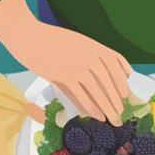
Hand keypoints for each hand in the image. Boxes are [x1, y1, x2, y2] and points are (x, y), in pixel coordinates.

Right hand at [0, 0, 129, 124]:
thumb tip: (108, 73)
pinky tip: (97, 116)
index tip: (126, 96)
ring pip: (99, 93)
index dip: (123, 84)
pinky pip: (82, 97)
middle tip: (121, 114)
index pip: (118, 69)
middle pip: (111, 84)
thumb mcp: (80, 42)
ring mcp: (78, 67)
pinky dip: (92, 109)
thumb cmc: (52, 39)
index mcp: (97, 48)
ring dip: (108, 109)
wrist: (28, 35)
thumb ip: (94, 55)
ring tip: (114, 120)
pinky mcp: (64, 76)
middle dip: (118, 102)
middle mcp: (91, 57)